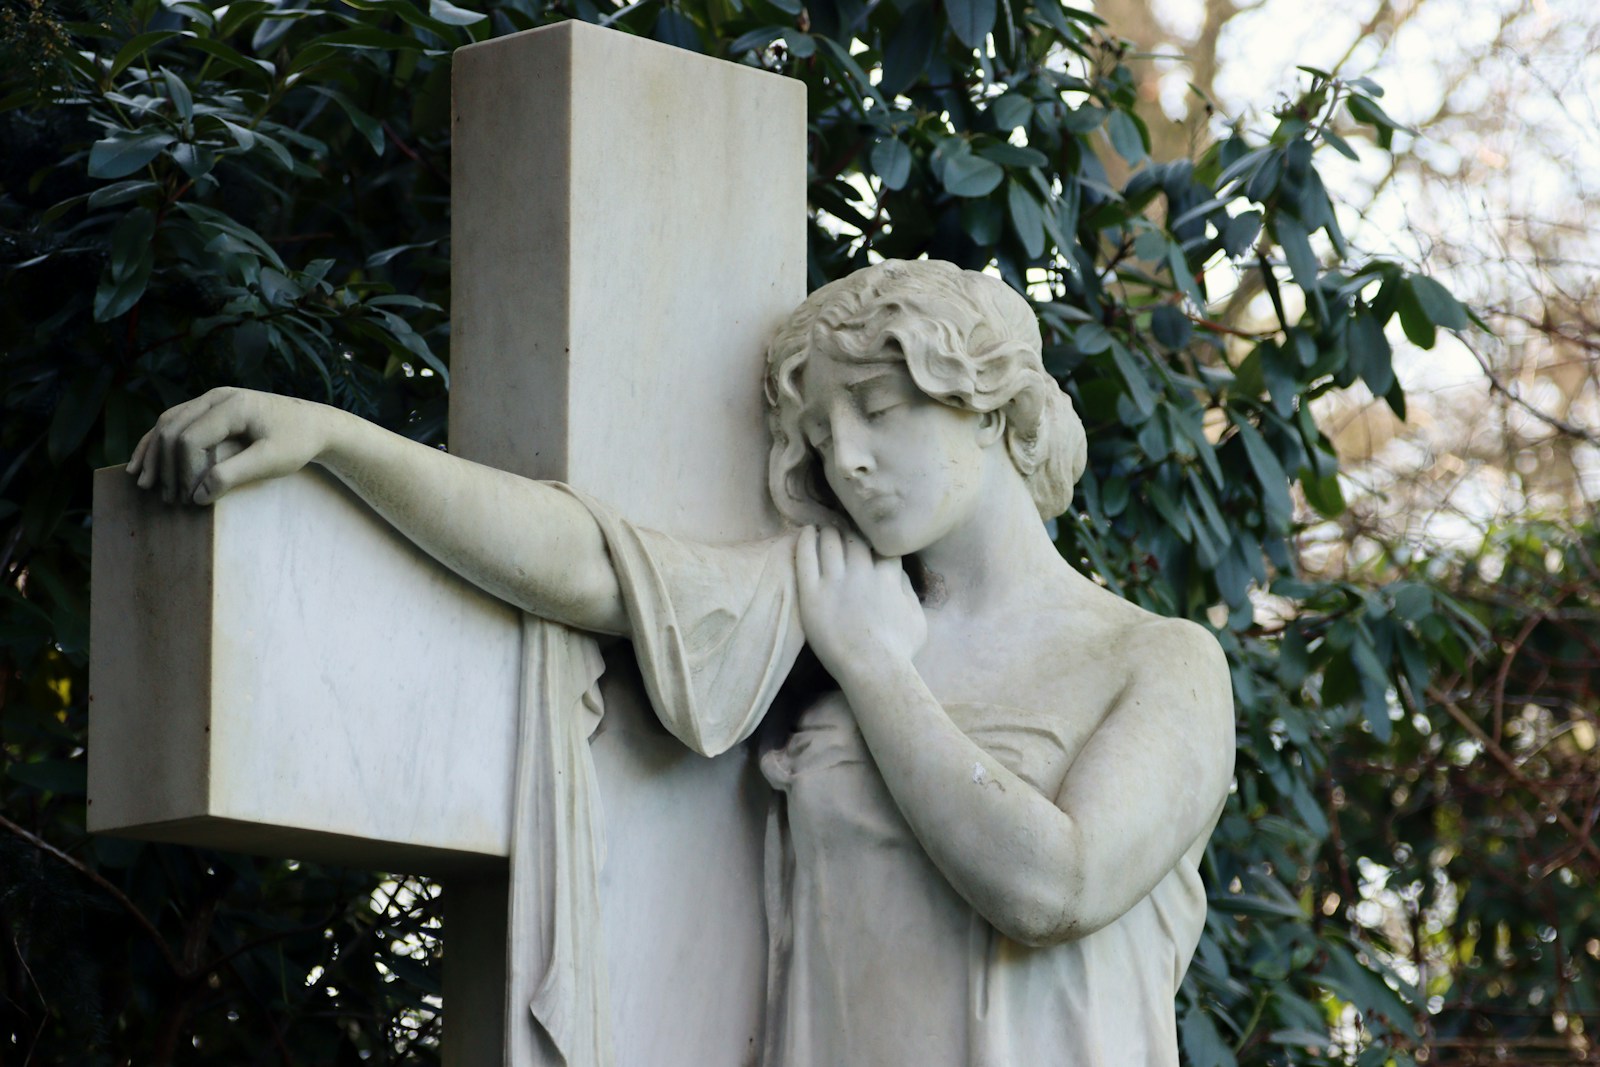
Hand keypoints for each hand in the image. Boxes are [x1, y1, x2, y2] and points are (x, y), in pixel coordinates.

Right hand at [126, 387, 334, 505]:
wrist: (314, 423)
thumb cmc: (297, 441)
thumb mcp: (272, 460)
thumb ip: (235, 475)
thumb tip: (197, 495)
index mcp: (232, 406)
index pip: (190, 438)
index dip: (184, 471)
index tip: (190, 499)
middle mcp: (216, 396)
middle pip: (172, 429)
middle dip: (165, 466)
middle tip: (168, 499)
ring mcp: (211, 399)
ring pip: (167, 423)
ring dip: (154, 454)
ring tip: (145, 484)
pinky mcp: (210, 408)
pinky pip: (174, 422)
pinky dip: (157, 443)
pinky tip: (143, 464)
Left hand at [795, 525, 926, 677]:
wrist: (872, 669)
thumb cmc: (899, 650)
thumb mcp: (917, 618)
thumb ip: (909, 590)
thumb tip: (898, 574)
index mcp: (887, 576)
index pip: (881, 545)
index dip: (875, 539)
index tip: (869, 540)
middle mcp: (861, 572)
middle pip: (854, 538)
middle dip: (850, 531)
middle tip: (842, 530)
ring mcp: (835, 582)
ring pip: (830, 542)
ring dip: (828, 532)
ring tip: (824, 529)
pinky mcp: (812, 594)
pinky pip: (805, 558)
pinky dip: (806, 540)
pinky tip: (806, 532)